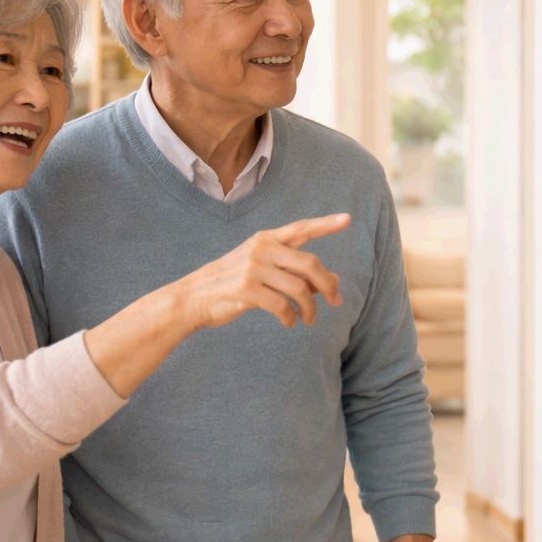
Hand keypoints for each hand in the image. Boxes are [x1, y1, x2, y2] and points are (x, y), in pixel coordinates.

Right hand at [176, 214, 349, 330]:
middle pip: (310, 263)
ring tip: (308, 319)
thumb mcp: (264, 272)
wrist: (194, 296)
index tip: (347, 219)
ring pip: (299, 289)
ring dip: (310, 309)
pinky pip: (282, 306)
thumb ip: (295, 273)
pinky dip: (290, 318)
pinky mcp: (247, 289)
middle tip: (335, 302)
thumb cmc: (233, 284)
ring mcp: (253, 267)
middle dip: (328, 285)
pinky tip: (289, 322)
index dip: (325, 225)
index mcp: (266, 239)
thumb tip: (332, 281)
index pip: (301, 228)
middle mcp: (262, 248)